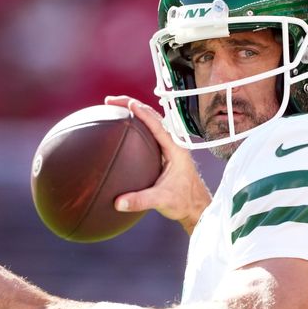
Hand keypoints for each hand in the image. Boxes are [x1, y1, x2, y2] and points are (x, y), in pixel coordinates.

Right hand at [105, 96, 211, 234]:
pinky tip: (123, 129)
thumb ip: (140, 201)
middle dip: (131, 105)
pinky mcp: (165, 152)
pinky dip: (136, 125)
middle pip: (152, 116)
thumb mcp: (162, 201)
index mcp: (176, 149)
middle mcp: (173, 143)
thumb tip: (118, 202)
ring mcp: (169, 146)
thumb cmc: (184, 202)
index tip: (128, 103)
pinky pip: (149, 132)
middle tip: (111, 101)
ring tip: (115, 108)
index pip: (157, 125)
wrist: (196, 207)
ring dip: (134, 112)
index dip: (142, 112)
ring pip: (151, 122)